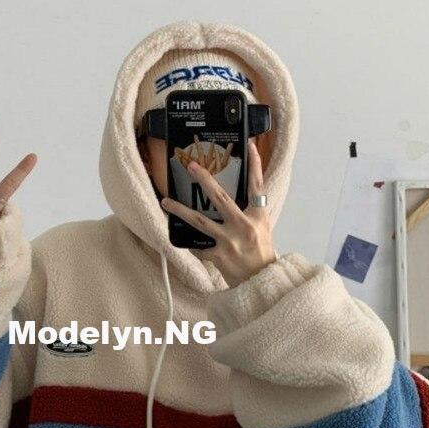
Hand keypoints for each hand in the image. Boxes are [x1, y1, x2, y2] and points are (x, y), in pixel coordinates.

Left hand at [159, 140, 275, 286]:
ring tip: (165, 202)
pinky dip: (189, 243)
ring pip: (200, 221)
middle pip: (221, 198)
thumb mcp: (263, 228)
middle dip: (205, 180)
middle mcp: (243, 226)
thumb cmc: (261, 254)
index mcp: (257, 217)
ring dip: (180, 211)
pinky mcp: (218, 256)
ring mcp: (229, 241)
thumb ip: (251, 212)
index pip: (257, 186)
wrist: (261, 281)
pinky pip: (198, 246)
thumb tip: (239, 195)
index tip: (251, 146)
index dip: (256, 165)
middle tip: (191, 166)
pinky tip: (178, 238)